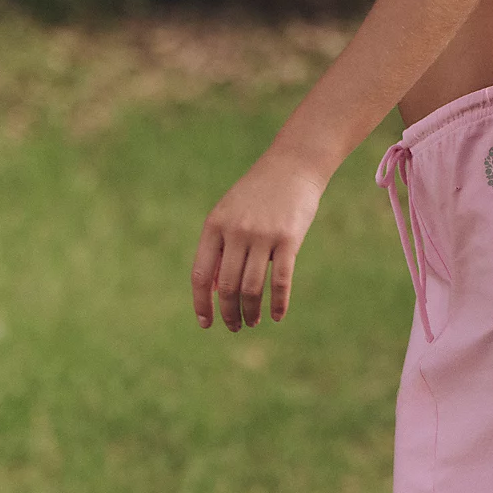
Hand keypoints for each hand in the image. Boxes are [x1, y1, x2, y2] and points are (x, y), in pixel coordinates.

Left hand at [191, 151, 326, 329]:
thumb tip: (210, 288)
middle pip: (226, 286)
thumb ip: (218, 247)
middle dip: (229, 312)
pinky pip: (280, 280)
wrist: (292, 166)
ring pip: (251, 287)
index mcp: (214, 226)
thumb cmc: (258, 194)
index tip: (206, 323)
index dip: (201, 303)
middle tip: (235, 326)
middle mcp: (235, 232)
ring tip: (252, 322)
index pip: (200, 274)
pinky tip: (277, 316)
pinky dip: (278, 303)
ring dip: (251, 311)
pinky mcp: (289, 239)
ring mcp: (262, 235)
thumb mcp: (229, 213)